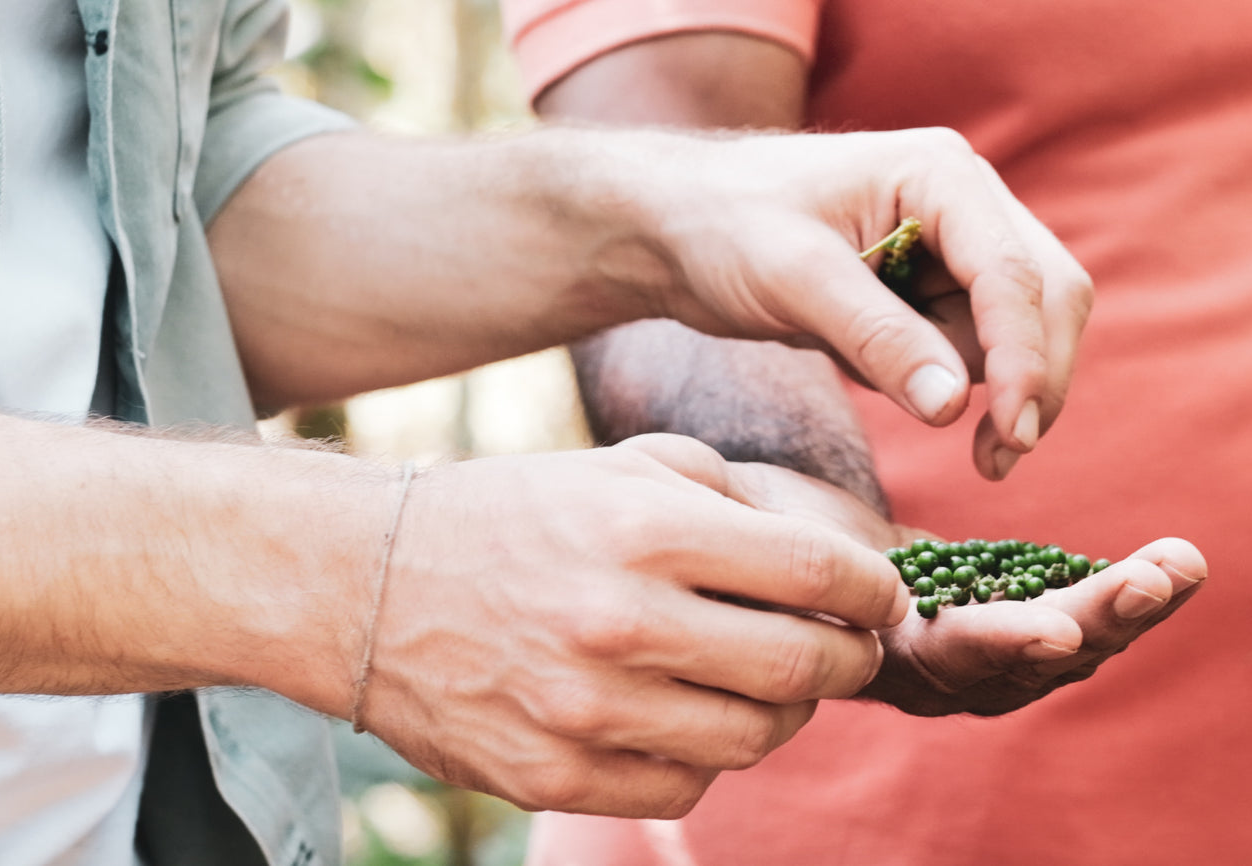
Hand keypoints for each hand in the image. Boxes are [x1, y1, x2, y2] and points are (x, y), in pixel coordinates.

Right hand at [352, 434, 906, 818]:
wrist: (369, 583)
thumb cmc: (518, 513)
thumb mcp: (623, 466)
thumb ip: (732, 501)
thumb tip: (826, 564)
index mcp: (646, 530)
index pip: (813, 573)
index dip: (872, 590)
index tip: (882, 595)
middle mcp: (621, 623)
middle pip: (802, 667)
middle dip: (851, 659)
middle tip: (851, 647)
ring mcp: (586, 711)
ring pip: (752, 738)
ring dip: (788, 712)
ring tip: (775, 682)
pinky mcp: (555, 776)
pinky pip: (684, 786)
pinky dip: (712, 755)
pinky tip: (698, 715)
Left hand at [635, 126, 1092, 480]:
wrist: (675, 227)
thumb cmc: (723, 226)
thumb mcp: (793, 279)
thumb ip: (877, 338)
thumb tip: (954, 406)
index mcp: (941, 174)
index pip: (1016, 275)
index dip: (1026, 360)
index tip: (1013, 435)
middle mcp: (966, 201)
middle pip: (1048, 299)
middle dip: (1032, 380)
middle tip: (994, 461)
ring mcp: (956, 244)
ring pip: (1016, 332)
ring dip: (984, 385)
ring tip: (887, 387)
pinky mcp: (934, 286)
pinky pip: (973, 347)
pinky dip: (950, 382)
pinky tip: (888, 380)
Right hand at [721, 462, 1206, 716]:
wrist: (741, 545)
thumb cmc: (734, 533)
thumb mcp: (753, 543)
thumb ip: (790, 568)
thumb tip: (819, 580)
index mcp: (878, 656)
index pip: (952, 658)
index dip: (1002, 641)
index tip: (1058, 627)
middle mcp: (932, 671)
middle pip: (1029, 663)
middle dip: (1099, 620)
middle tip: (1160, 577)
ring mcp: (969, 649)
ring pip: (1061, 644)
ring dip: (1126, 606)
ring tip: (1185, 562)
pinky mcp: (991, 612)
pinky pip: (1064, 611)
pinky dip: (1115, 588)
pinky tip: (1170, 564)